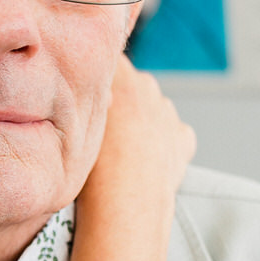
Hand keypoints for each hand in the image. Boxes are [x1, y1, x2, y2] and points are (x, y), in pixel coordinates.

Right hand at [85, 57, 195, 209]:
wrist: (126, 199)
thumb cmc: (94, 164)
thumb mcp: (76, 121)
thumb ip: (87, 99)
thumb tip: (88, 94)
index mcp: (122, 76)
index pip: (110, 62)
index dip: (99, 79)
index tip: (89, 97)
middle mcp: (148, 86)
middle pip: (133, 85)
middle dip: (123, 102)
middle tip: (105, 131)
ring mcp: (168, 112)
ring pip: (153, 110)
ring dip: (142, 124)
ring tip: (123, 153)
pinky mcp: (183, 137)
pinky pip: (172, 134)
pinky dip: (162, 144)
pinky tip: (146, 162)